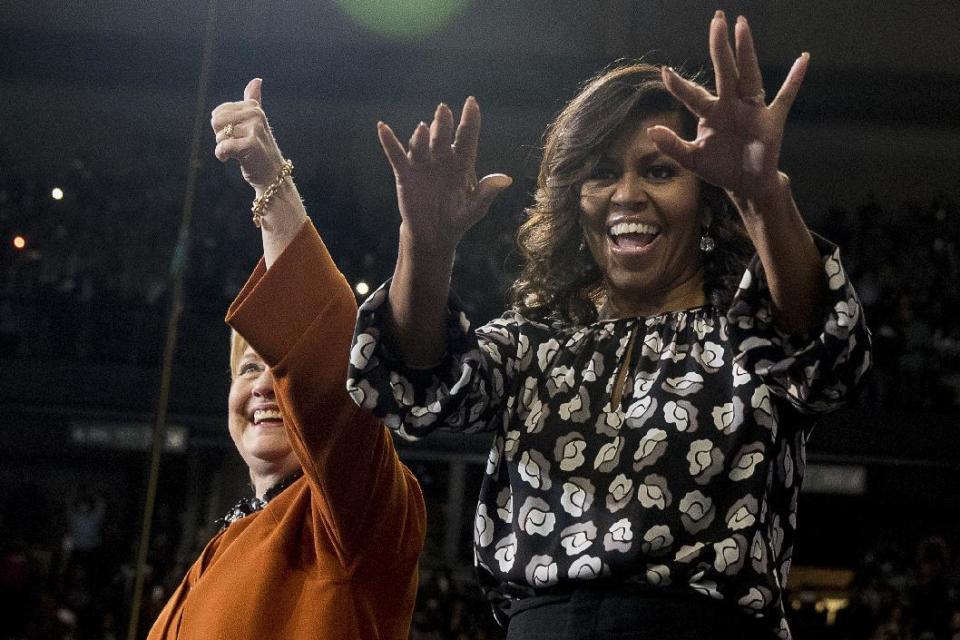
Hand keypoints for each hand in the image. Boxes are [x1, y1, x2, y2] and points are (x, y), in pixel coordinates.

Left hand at [211, 78, 284, 193]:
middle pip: (216, 121)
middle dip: (221, 136)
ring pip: (219, 136)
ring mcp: (255, 129)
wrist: (272, 174)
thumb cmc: (260, 149)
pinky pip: (223, 147)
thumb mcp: (257, 122)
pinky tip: (229, 159)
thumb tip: (257, 80)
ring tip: (238, 153)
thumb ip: (254, 100)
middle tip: (236, 145)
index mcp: (253, 107)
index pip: (218, 112)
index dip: (222, 127)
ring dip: (223, 148)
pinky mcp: (251, 145)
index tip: (237, 136)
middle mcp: (255, 114)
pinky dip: (222, 155)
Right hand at [378, 97, 511, 255]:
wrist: (433, 235)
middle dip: (444, 124)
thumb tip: (506, 179)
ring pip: (421, 145)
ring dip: (421, 137)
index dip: (470, 120)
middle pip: (443, 137)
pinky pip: (397, 155)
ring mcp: (423, 164)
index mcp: (462, 163)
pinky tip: (382, 128)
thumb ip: (487, 192)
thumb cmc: (457, 218)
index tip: (471, 102)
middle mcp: (442, 159)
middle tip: (444, 110)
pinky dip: (389, 142)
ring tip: (424, 129)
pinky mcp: (405, 174)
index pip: (467, 137)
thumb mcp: (475, 208)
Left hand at [647, 12, 807, 203]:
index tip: (665, 71)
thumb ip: (672, 146)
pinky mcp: (771, 120)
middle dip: (719, 46)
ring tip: (742, 26)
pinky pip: (785, 96)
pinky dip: (794, 79)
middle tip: (716, 19)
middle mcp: (731, 105)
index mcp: (711, 113)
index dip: (680, 85)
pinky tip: (802, 59)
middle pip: (724, 71)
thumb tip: (651, 130)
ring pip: (748, 75)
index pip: (693, 95)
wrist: (745, 184)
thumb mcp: (692, 159)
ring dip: (746, 51)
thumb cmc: (719, 167)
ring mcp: (752, 109)